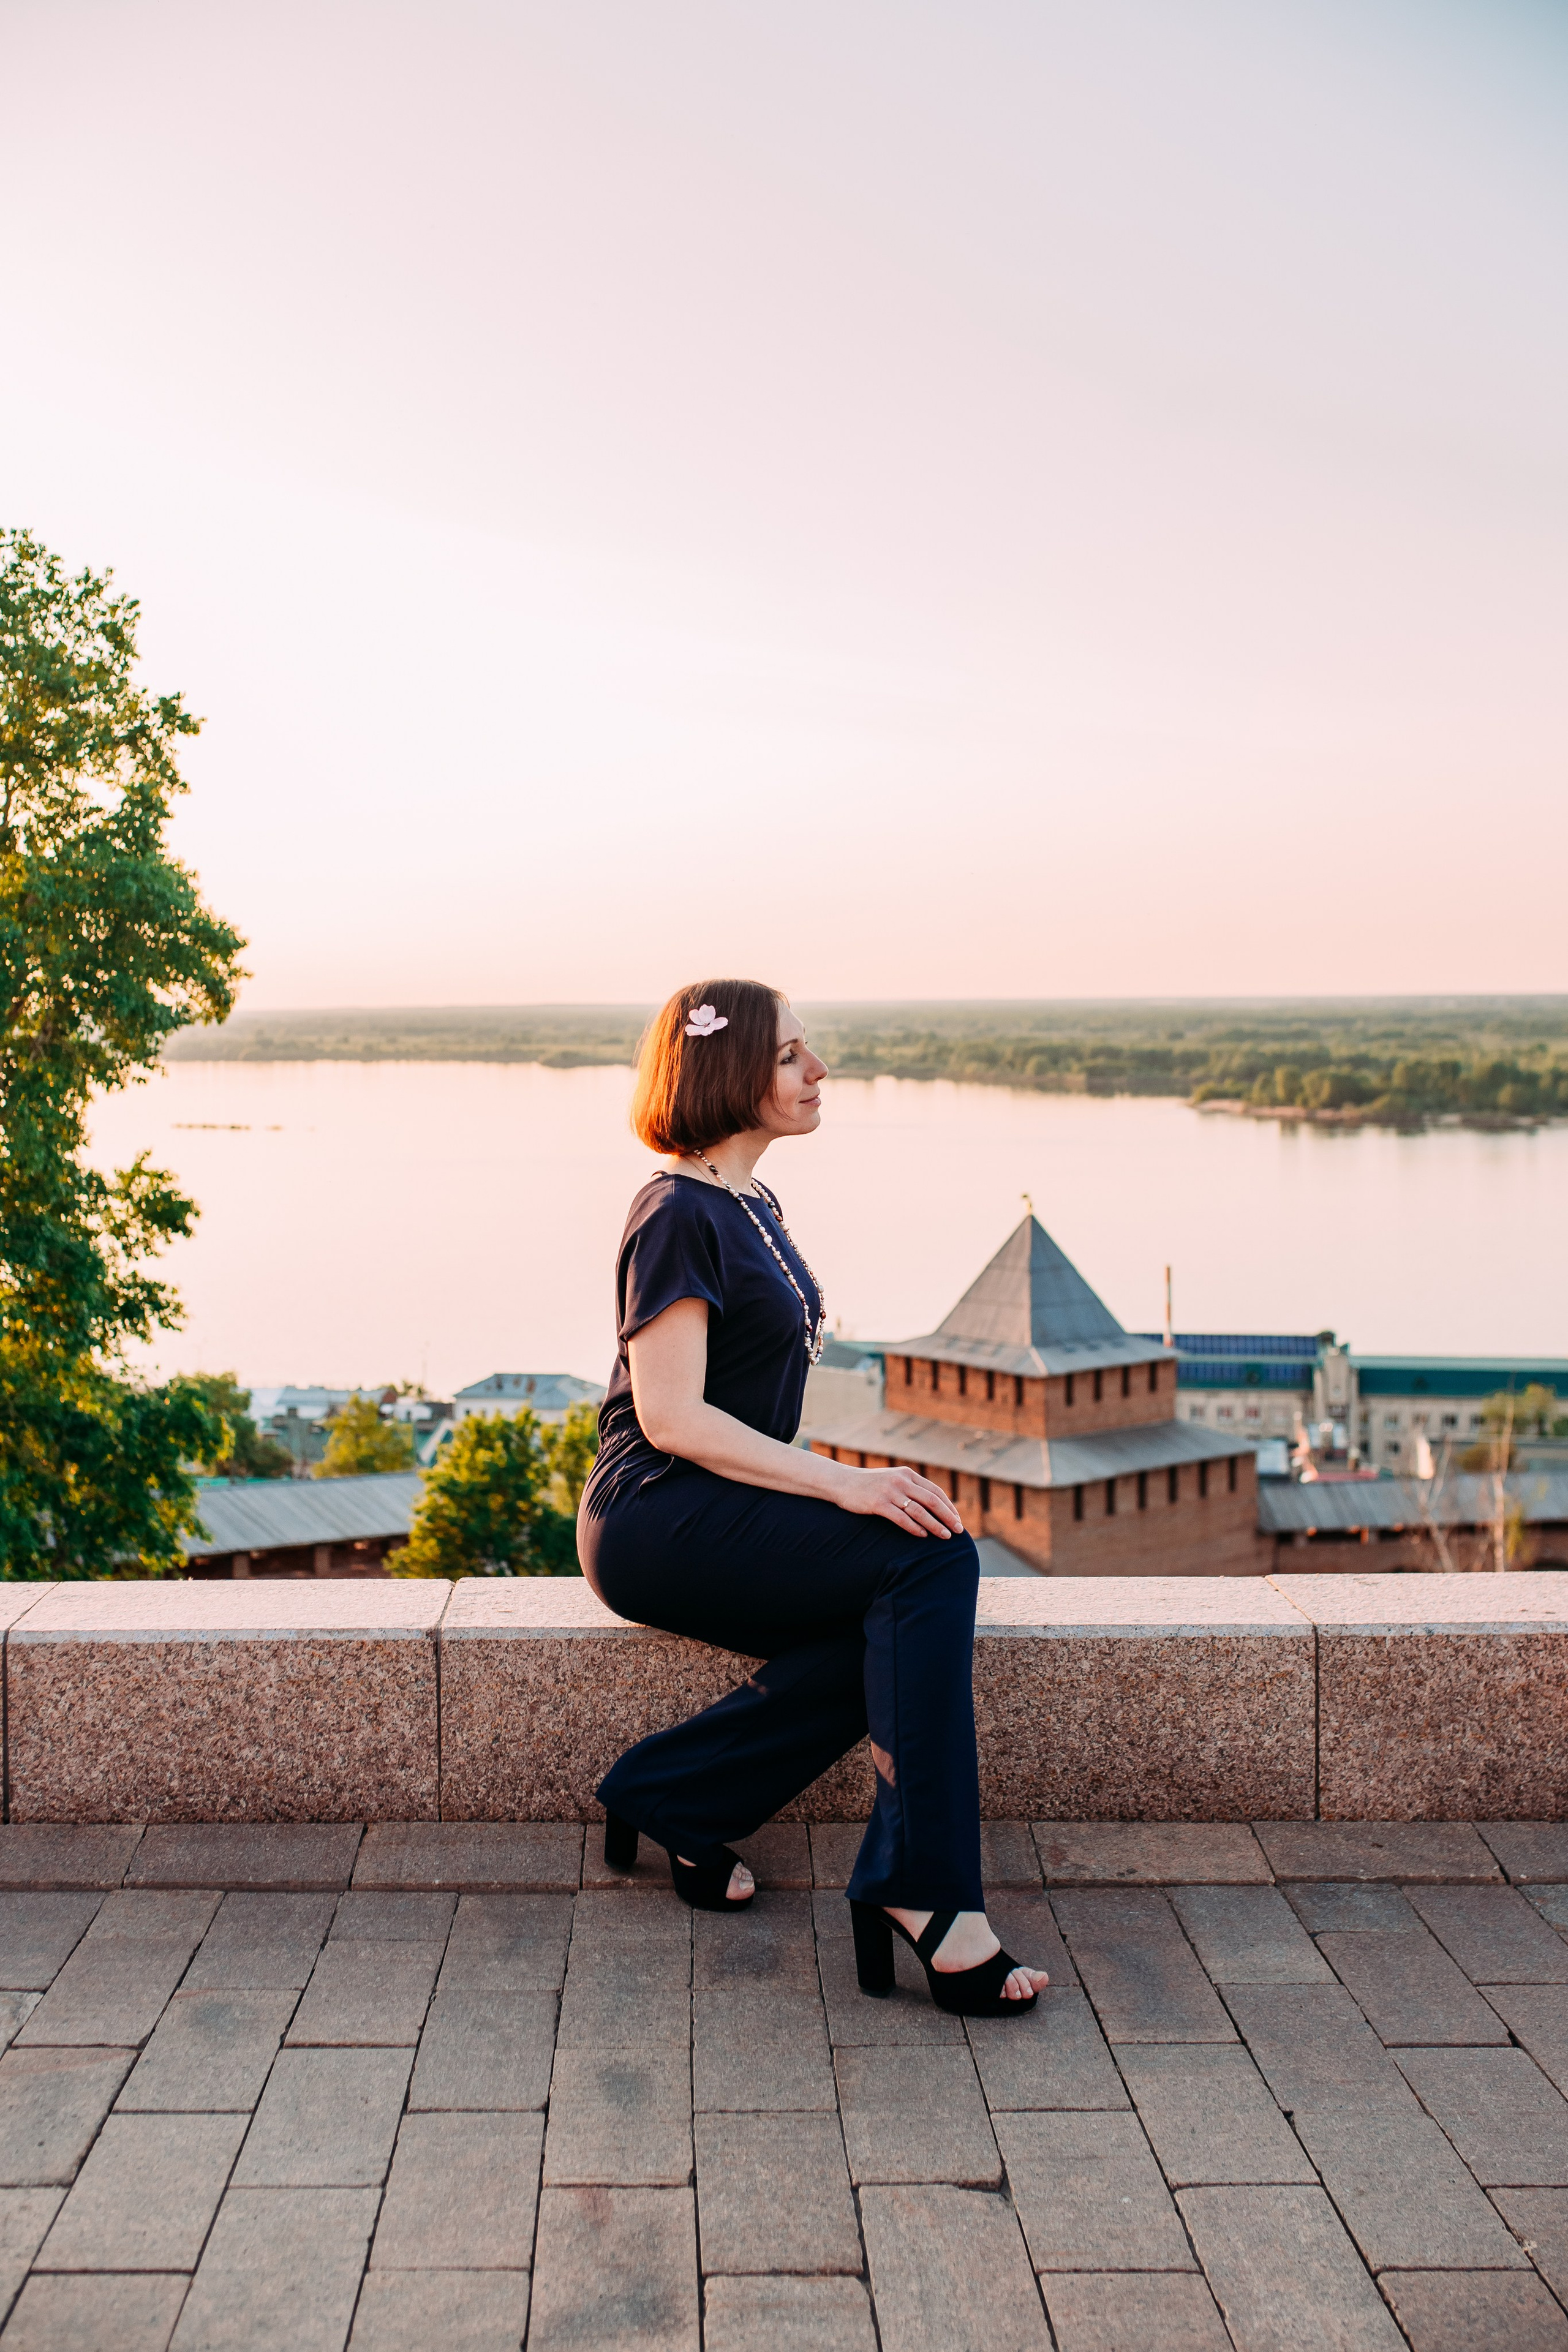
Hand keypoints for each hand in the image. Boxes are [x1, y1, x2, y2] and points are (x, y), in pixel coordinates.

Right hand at [834, 1463, 964, 1538]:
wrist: (842, 1482)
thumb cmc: (869, 1485)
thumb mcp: (892, 1480)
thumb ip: (910, 1488)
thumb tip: (932, 1505)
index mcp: (907, 1474)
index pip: (935, 1491)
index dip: (949, 1506)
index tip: (958, 1520)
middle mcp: (901, 1481)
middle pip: (932, 1501)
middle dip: (948, 1517)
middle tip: (959, 1531)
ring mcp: (890, 1492)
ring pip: (919, 1511)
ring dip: (935, 1525)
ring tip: (945, 1536)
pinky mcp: (878, 1503)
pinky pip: (901, 1518)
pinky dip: (914, 1528)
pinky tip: (922, 1535)